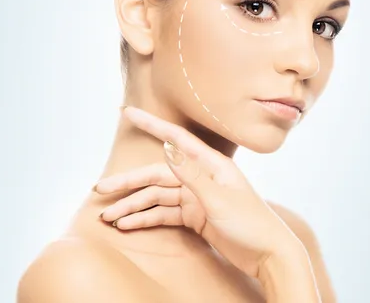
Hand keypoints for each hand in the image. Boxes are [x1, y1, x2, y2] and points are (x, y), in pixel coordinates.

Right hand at [102, 106, 303, 278]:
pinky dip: (146, 219)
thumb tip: (167, 148)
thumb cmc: (251, 224)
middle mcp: (202, 177)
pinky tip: (127, 225)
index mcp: (211, 165)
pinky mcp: (195, 216)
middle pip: (158, 174)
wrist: (268, 256)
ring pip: (158, 197)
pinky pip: (165, 214)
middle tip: (100, 190)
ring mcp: (197, 197)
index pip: (176, 139)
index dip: (151, 125)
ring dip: (133, 206)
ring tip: (107, 217)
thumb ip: (192, 175)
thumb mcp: (220, 199)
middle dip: (129, 182)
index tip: (128, 113)